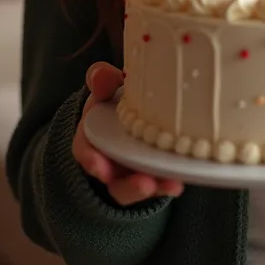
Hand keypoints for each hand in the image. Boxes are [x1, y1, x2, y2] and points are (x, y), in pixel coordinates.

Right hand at [72, 61, 184, 205]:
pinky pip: (156, 185)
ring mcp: (128, 171)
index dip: (90, 159)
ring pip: (134, 188)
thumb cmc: (115, 98)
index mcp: (92, 137)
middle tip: (143, 184)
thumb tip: (101, 75)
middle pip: (113, 180)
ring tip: (170, 185)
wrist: (129, 111)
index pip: (85, 151)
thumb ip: (102, 81)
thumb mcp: (107, 88)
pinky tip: (179, 182)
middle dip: (127, 185)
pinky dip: (166, 185)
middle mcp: (107, 160)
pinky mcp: (149, 175)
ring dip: (150, 188)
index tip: (98, 167)